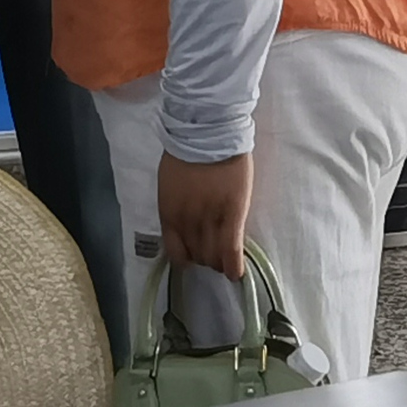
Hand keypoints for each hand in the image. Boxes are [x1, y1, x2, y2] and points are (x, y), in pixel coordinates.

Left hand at [154, 149, 253, 277]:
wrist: (208, 132)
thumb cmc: (187, 152)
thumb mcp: (171, 184)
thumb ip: (177, 207)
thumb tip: (184, 223)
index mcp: (169, 214)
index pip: (175, 252)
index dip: (186, 259)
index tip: (193, 258)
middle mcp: (186, 222)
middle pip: (197, 256)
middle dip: (205, 259)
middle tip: (214, 253)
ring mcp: (209, 220)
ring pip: (213, 257)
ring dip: (219, 262)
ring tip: (227, 259)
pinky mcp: (232, 215)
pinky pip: (231, 249)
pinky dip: (234, 265)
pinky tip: (237, 274)